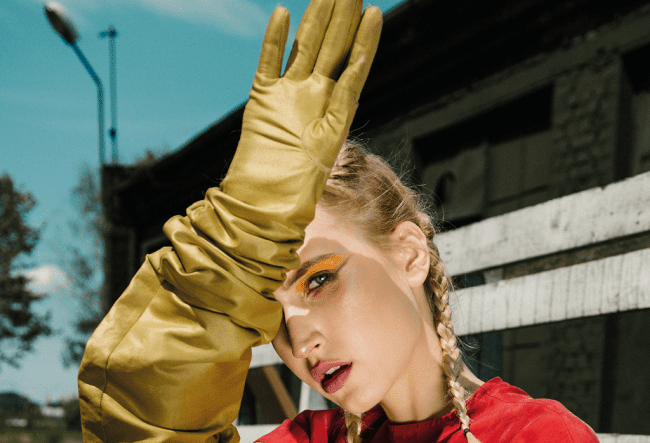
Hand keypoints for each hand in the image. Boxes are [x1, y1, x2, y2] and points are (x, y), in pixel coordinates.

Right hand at [223, 0, 381, 210]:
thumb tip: (359, 59)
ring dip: (317, 17)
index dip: (363, 38)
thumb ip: (343, 98)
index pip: (352, 64)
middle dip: (341, 15)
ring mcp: (287, 95)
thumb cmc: (299, 190)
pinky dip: (274, 38)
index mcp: (334, 111)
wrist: (265, 203)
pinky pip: (269, 62)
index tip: (374, 11)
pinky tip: (283, 13)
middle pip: (330, 47)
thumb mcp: (331, 141)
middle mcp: (313, 98)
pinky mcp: (262, 99)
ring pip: (305, 46)